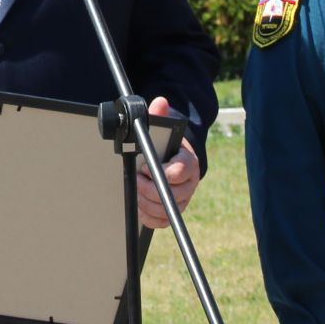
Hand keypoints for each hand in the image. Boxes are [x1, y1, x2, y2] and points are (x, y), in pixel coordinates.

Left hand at [135, 96, 198, 227]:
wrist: (170, 160)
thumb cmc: (165, 146)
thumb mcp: (163, 130)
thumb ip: (159, 118)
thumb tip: (160, 102)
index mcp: (189, 162)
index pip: (182, 170)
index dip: (162, 172)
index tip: (144, 167)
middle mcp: (189, 183)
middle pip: (172, 194)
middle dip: (149, 188)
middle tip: (135, 178)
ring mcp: (182, 199)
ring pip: (166, 210)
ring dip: (146, 202)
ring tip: (135, 190)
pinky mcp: (172, 212)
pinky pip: (162, 222)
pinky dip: (148, 217)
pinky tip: (139, 206)